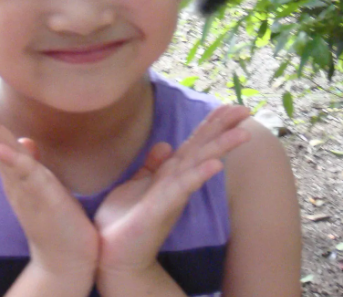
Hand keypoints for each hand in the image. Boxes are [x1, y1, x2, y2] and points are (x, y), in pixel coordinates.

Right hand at [0, 99, 98, 285]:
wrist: (65, 259)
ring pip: (5, 154)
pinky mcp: (42, 196)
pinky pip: (26, 174)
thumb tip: (25, 140)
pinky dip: (11, 161)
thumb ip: (30, 163)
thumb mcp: (41, 185)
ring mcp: (26, 187)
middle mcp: (15, 179)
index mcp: (15, 174)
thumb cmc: (54, 219)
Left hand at [95, 105, 250, 279]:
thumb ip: (152, 165)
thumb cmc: (125, 220)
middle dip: (223, 129)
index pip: (194, 143)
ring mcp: (171, 195)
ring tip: (242, 134)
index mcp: (170, 174)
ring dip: (219, 148)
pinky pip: (181, 188)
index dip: (210, 124)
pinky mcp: (160, 208)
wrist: (113, 254)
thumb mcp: (137, 184)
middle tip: (246, 110)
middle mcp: (175, 182)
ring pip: (198, 165)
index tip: (228, 106)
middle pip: (202, 149)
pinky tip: (215, 165)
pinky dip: (198, 175)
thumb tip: (166, 144)